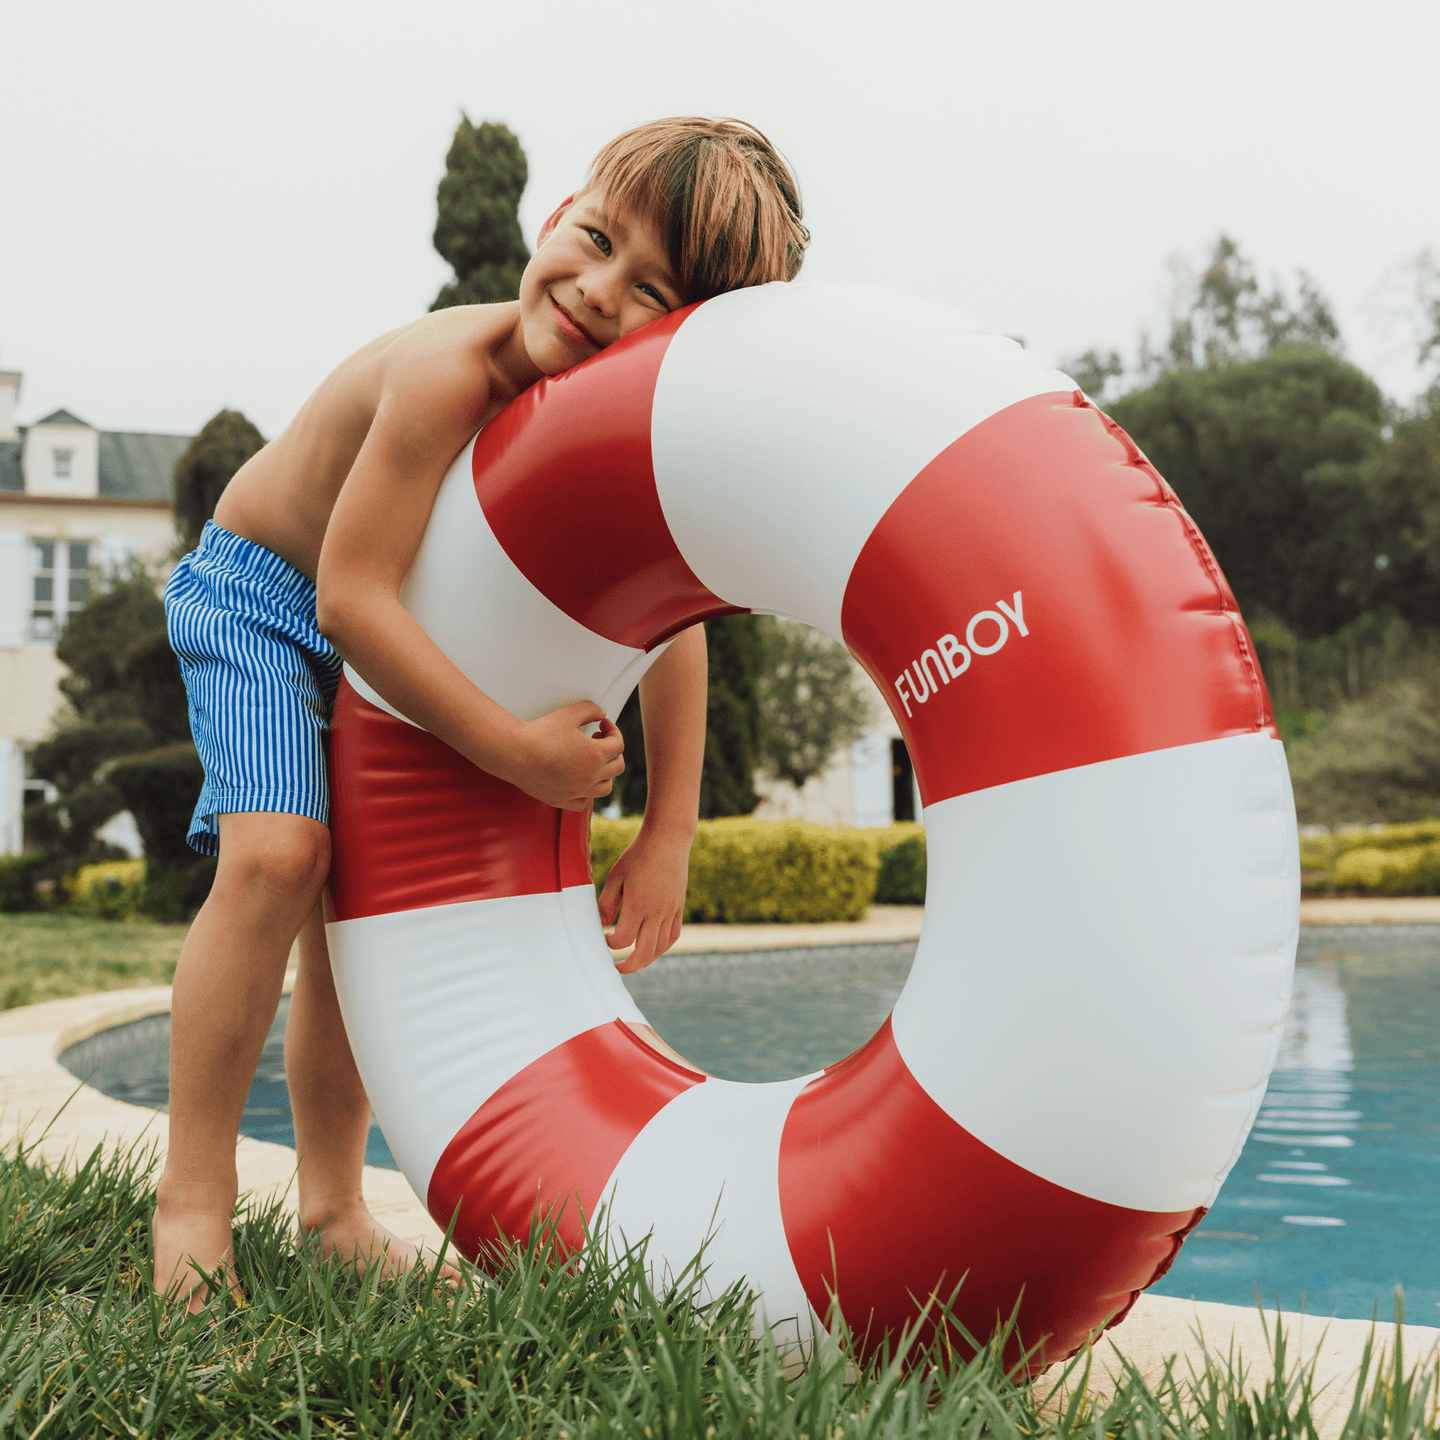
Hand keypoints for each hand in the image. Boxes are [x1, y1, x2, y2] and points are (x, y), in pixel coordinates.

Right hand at [509, 701, 623, 811]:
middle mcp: (590, 777)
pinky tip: (578, 781)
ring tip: (592, 761)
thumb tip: (602, 713)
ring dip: (604, 773)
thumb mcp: (568, 713)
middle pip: (617, 767)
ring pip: (605, 788)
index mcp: (595, 755)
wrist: (514, 754)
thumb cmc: (539, 734)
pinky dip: (586, 793)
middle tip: (598, 740)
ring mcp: (577, 791)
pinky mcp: (562, 800)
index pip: (619, 744)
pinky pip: (583, 802)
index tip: (603, 724)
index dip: (613, 730)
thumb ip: (590, 709)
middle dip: (612, 751)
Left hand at [599, 826, 691, 973]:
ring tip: (634, 961)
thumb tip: (605, 924)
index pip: (623, 939)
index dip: (610, 944)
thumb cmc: (638, 855)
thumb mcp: (615, 876)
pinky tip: (653, 947)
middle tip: (617, 968)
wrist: (668, 840)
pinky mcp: (679, 907)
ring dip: (646, 959)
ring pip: (661, 948)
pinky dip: (662, 947)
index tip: (604, 937)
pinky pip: (673, 935)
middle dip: (629, 966)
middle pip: (644, 952)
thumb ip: (607, 903)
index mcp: (638, 905)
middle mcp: (656, 912)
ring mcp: (670, 911)